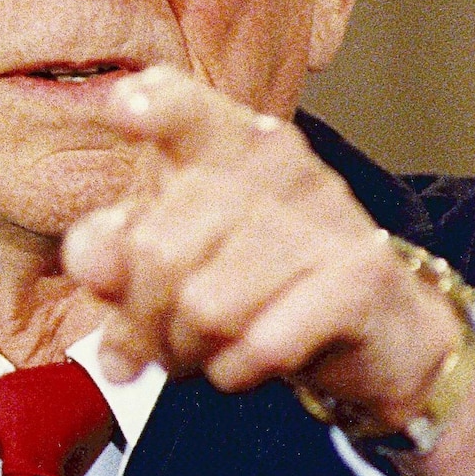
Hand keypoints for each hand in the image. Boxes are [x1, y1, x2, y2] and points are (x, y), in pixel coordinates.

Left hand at [63, 66, 465, 432]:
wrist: (380, 326)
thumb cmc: (259, 277)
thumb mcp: (175, 254)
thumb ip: (118, 254)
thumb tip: (93, 264)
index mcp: (224, 139)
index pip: (181, 105)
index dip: (150, 105)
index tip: (123, 109)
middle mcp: (275, 162)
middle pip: (155, 250)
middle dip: (142, 317)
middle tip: (159, 336)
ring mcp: (324, 213)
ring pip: (203, 306)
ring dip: (190, 349)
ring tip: (208, 347)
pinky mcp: (359, 276)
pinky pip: (260, 344)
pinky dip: (237, 370)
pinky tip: (251, 359)